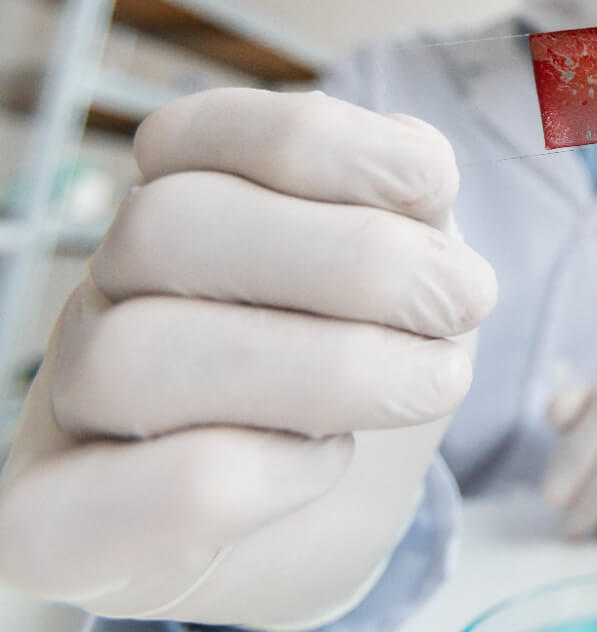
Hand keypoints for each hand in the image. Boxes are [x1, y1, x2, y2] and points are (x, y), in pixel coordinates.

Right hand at [0, 89, 497, 626]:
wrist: (318, 522)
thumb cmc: (364, 369)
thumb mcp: (405, 268)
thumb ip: (407, 210)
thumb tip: (414, 164)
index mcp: (173, 200)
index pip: (193, 132)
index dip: (322, 145)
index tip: (436, 185)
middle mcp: (104, 289)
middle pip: (167, 227)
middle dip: (355, 261)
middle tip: (468, 300)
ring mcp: (72, 405)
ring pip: (138, 356)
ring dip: (329, 371)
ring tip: (429, 384)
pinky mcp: (69, 525)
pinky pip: (128, 497)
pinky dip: (262, 475)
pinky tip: (328, 460)